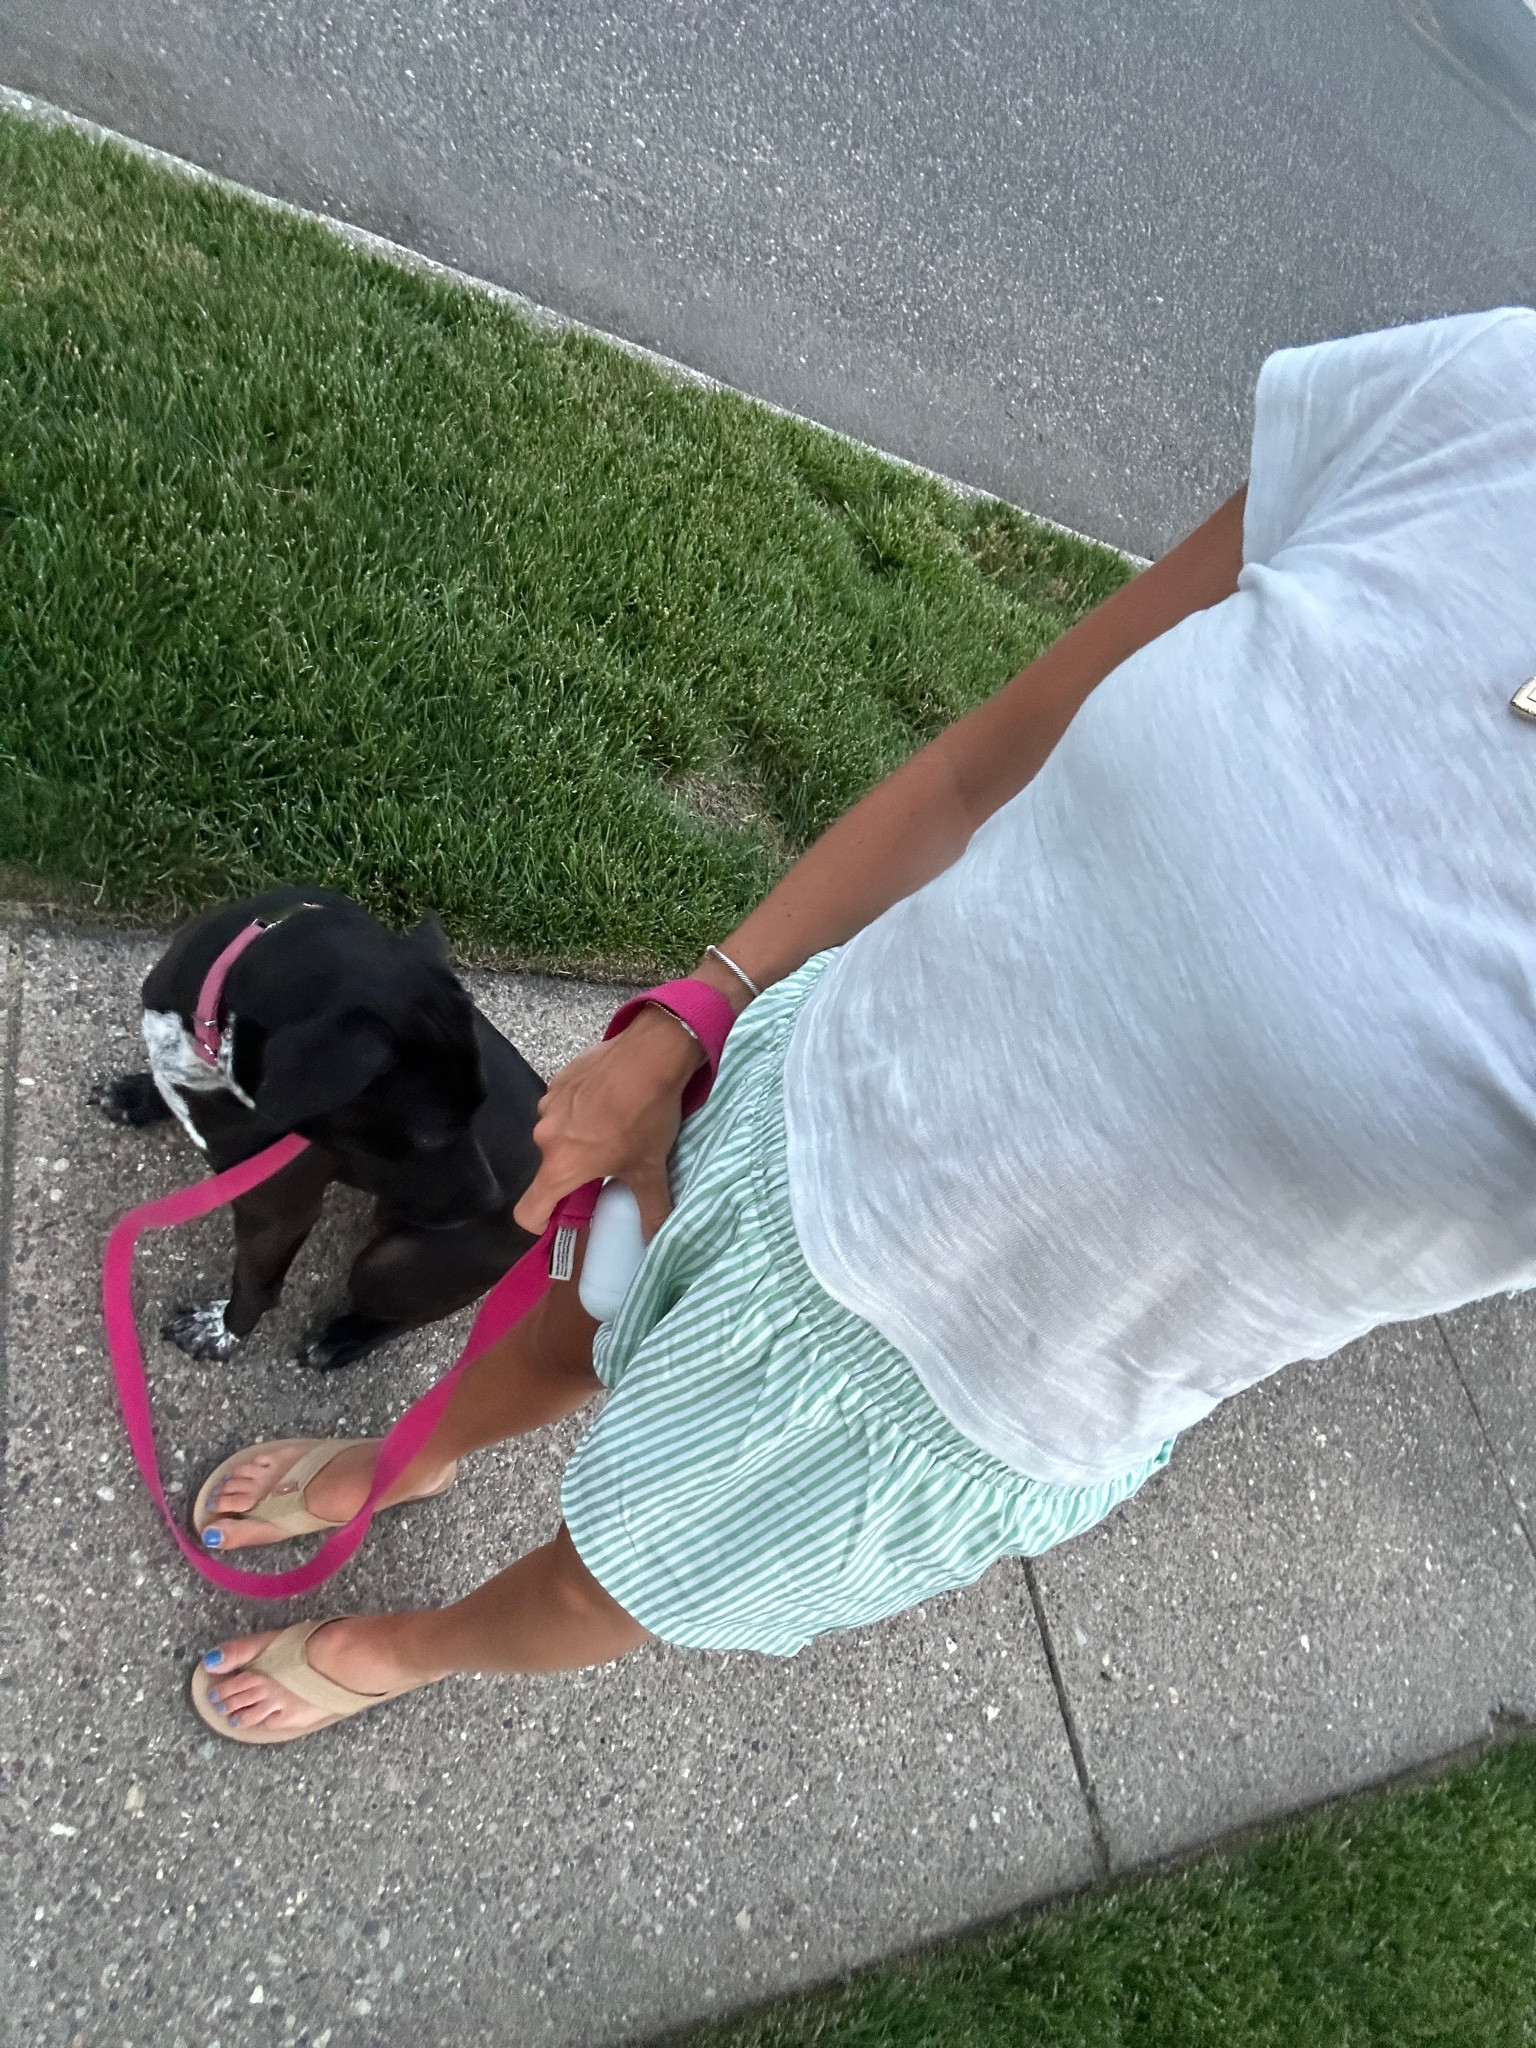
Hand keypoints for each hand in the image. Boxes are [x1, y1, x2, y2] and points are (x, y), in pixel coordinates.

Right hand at [512, 1006, 705, 1241]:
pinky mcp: (559, 1078)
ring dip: (578, 1140)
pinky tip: (610, 1101)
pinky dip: (581, 1111)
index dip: (543, 1223)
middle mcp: (544, 1136)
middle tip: (610, 1167)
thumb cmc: (646, 1116)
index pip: (527, 1211)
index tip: (566, 1218)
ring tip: (614, 1128)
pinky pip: (563, 1107)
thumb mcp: (651, 1168)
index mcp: (560, 1166)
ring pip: (557, 1136)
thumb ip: (652, 1209)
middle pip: (550, 1170)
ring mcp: (548, 1103)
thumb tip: (658, 1242)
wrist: (652, 1053)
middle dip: (574, 1174)